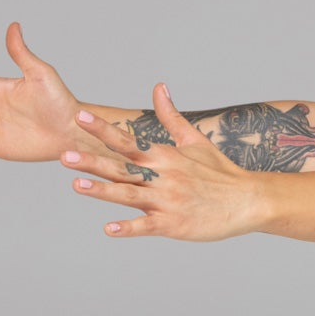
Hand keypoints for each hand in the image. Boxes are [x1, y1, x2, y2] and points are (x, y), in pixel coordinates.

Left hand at [62, 83, 268, 241]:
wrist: (250, 200)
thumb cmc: (221, 172)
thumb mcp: (195, 140)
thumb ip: (171, 116)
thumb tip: (158, 87)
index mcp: (164, 157)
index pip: (127, 140)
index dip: (102, 129)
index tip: (80, 117)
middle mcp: (163, 177)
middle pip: (122, 168)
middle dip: (93, 162)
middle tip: (65, 155)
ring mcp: (168, 201)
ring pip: (130, 195)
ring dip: (103, 191)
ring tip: (77, 186)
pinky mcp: (175, 224)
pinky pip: (148, 226)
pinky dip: (129, 228)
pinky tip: (109, 229)